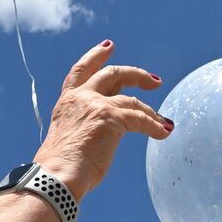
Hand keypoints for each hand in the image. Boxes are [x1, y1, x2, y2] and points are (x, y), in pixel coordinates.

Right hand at [33, 39, 169, 200]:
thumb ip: (86, 127)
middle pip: (112, 74)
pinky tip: (164, 133)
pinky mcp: (111, 117)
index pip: (81, 71)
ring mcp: (96, 105)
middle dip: (136, 74)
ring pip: (132, 99)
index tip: (108, 46)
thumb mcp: (71, 138)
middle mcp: (80, 97)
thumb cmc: (61, 169)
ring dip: (151, 110)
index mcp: (67, 102)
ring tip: (163, 121)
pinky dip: (155, 126)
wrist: (57, 176)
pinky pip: (141, 119)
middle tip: (154, 80)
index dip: (95, 56)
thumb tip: (105, 134)